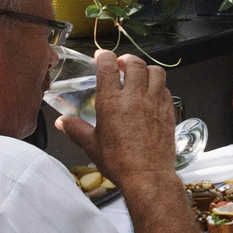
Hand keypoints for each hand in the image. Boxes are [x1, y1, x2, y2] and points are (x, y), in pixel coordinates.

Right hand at [56, 52, 173, 185]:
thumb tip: (63, 122)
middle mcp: (134, 97)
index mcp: (112, 102)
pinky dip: (158, 85)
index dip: (104, 56)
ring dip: (146, 69)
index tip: (101, 56)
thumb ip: (76, 130)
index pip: (108, 66)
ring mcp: (154, 102)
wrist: (147, 176)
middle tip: (120, 65)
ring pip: (155, 71)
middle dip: (126, 60)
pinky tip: (151, 93)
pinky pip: (165, 88)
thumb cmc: (119, 162)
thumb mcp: (92, 146)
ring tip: (138, 75)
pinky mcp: (168, 110)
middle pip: (134, 63)